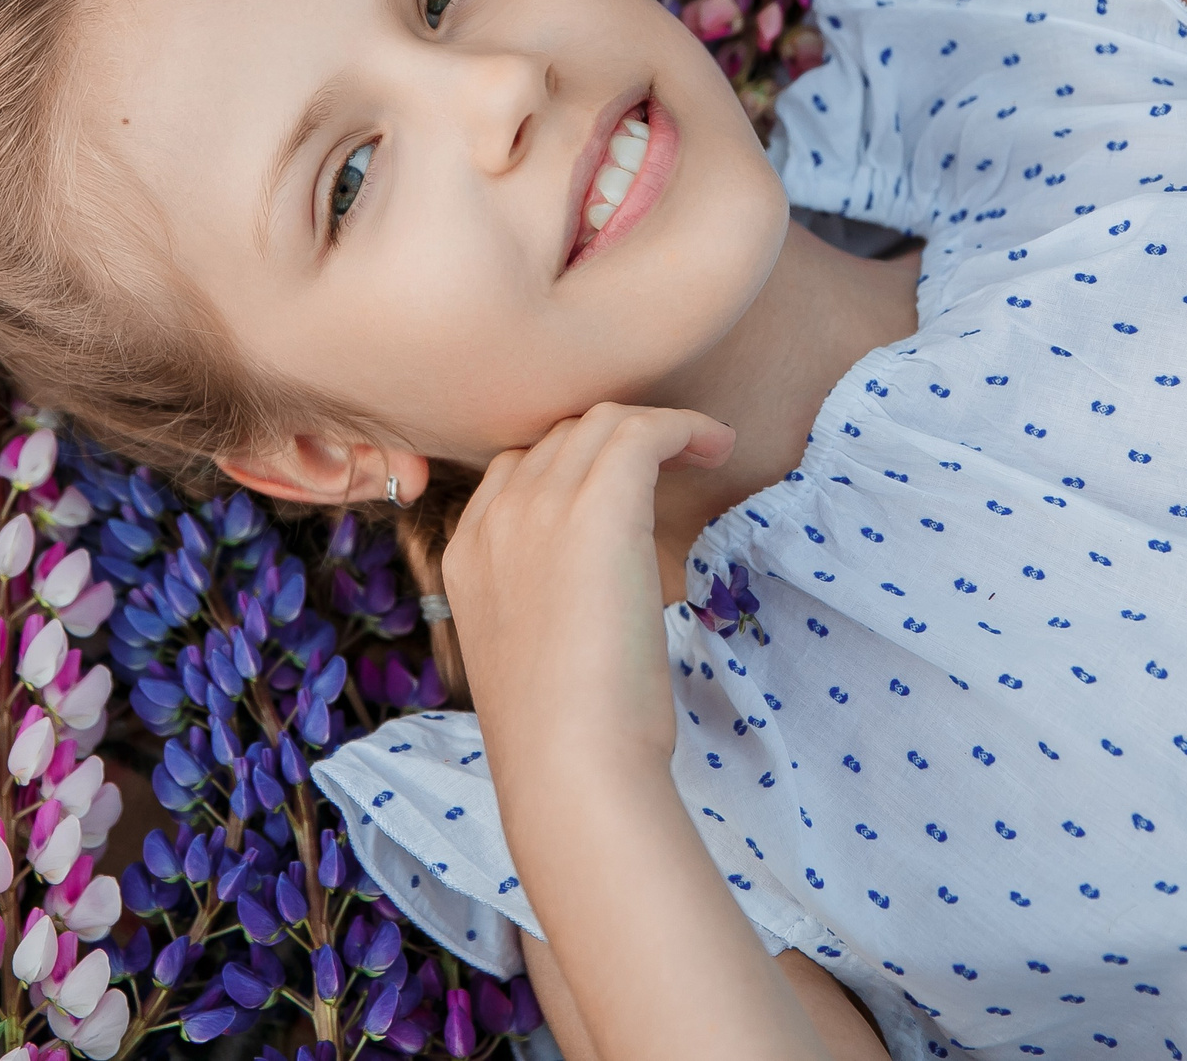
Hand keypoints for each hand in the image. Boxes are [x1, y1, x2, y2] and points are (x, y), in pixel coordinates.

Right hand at [441, 404, 733, 773]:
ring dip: (657, 427)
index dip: (575, 465)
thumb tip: (592, 600)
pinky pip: (642, 432)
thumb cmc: (562, 737)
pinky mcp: (600, 509)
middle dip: (617, 440)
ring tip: (703, 449)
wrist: (568, 763)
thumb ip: (543, 607)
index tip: (624, 485)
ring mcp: (541, 507)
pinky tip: (718, 445)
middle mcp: (497, 518)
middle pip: (560, 438)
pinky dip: (685, 426)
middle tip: (671, 464)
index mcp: (468, 555)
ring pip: (601, 423)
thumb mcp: (529, 657)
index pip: (517, 469)